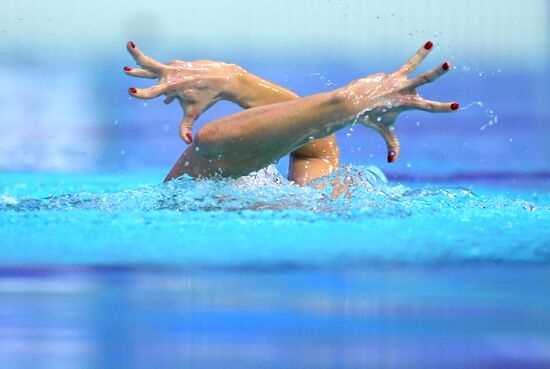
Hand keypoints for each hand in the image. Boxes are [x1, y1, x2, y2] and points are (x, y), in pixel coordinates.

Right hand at [124, 41, 241, 143]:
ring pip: (154, 66)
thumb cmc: (208, 97)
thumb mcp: (195, 112)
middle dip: (137, 56)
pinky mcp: (178, 65)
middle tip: (128, 49)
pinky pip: (167, 74)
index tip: (131, 90)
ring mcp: (175, 67)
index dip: (142, 93)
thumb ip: (186, 127)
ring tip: (128, 69)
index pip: (153, 92)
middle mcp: (172, 74)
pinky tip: (167, 97)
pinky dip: (162, 80)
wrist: (223, 78)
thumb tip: (188, 143)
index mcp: (173, 86)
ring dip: (141, 66)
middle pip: (150, 65)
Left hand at [343, 41, 458, 162]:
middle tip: (448, 63)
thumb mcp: (384, 130)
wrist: (353, 104)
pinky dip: (392, 80)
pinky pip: (399, 71)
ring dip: (422, 54)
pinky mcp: (389, 74)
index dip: (444, 107)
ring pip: (412, 64)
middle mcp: (403, 90)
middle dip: (437, 72)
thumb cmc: (370, 118)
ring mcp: (396, 80)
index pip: (430, 107)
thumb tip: (392, 162)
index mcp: (406, 103)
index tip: (458, 105)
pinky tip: (381, 91)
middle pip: (424, 80)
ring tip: (432, 43)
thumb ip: (392, 145)